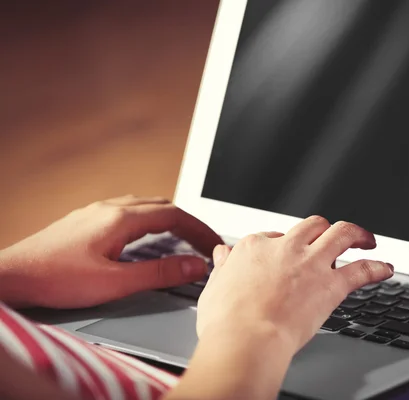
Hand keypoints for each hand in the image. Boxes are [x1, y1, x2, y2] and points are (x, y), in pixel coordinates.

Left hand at [0, 195, 222, 308]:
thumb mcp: (114, 282)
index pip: (175, 215)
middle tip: (204, 242)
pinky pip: (129, 212)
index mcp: (120, 219)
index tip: (215, 244)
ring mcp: (96, 212)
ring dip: (170, 219)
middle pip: (163, 206)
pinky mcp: (86, 221)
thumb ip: (158, 273)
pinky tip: (146, 238)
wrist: (12, 277)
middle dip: (189, 222)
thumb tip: (193, 265)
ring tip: (183, 239)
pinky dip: (150, 221)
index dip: (200, 229)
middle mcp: (110, 209)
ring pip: (145, 206)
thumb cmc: (55, 279)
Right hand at [196, 216, 392, 353]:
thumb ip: (224, 267)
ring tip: (366, 238)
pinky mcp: (331, 285)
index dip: (284, 245)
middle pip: (311, 225)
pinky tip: (385, 269)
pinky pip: (362, 270)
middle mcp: (286, 248)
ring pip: (341, 233)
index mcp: (255, 247)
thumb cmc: (226, 322)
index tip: (287, 255)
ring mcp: (310, 264)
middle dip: (323, 228)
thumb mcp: (215, 287)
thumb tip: (223, 253)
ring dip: (357, 233)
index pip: (275, 236)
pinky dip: (377, 268)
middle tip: (330, 237)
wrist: (245, 340)